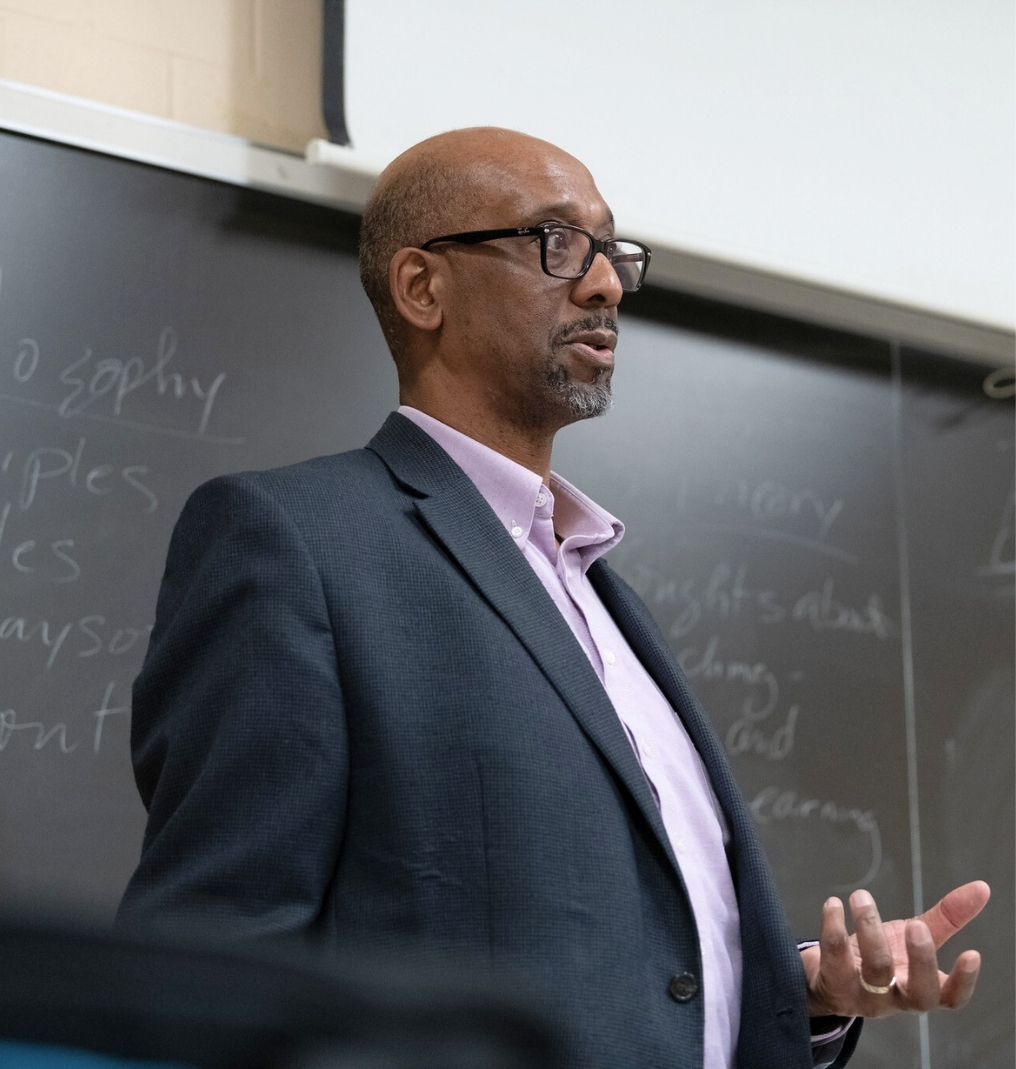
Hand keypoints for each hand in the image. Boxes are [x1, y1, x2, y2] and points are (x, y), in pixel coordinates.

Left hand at [800, 880, 989, 1017]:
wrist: (828, 978)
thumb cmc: (880, 957)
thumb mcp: (913, 936)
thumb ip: (946, 917)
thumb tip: (981, 888)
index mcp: (921, 987)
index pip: (950, 998)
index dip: (963, 982)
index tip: (971, 953)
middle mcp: (897, 998)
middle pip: (918, 993)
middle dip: (921, 959)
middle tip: (916, 925)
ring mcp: (865, 995)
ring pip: (875, 970)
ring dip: (870, 928)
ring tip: (862, 896)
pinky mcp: (833, 983)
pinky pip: (835, 957)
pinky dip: (833, 928)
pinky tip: (834, 904)